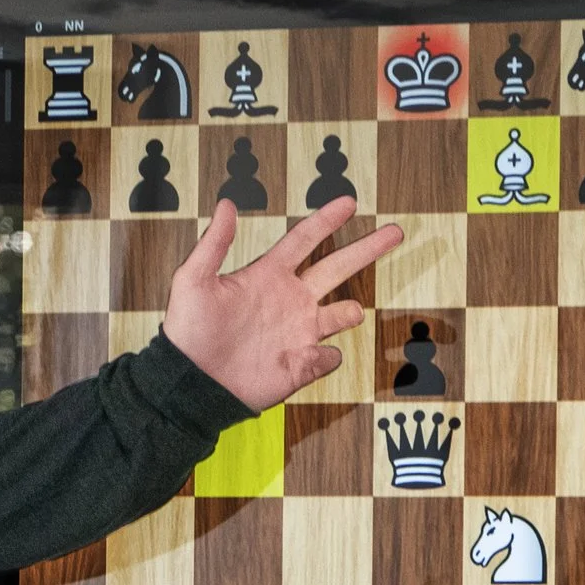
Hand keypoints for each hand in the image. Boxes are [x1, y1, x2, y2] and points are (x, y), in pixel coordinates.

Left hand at [161, 196, 403, 412]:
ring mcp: (297, 333)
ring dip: (349, 311)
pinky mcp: (299, 365)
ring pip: (340, 316)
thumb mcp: (193, 281)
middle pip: (337, 268)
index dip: (327, 220)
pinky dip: (326, 357)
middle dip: (367, 250)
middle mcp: (289, 300)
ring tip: (352, 310)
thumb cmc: (188, 332)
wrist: (190, 382)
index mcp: (268, 276)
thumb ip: (213, 244)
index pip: (305, 240)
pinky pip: (326, 359)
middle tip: (395, 232)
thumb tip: (225, 203)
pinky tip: (312, 356)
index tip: (351, 202)